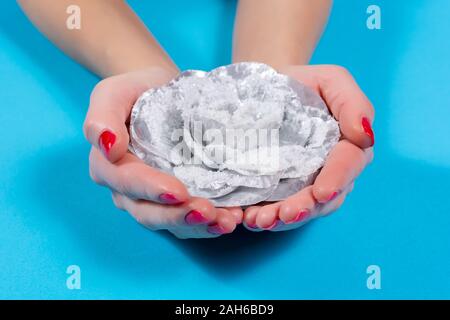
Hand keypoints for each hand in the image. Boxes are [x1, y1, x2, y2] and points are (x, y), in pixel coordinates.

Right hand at [83, 67, 242, 238]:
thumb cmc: (134, 91)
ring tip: (227, 221)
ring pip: (171, 222)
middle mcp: (128, 190)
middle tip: (210, 213)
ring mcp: (151, 199)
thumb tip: (108, 146)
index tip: (179, 192)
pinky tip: (232, 218)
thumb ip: (102, 117)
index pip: (128, 182)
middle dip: (179, 216)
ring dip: (199, 226)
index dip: (152, 189)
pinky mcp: (174, 201)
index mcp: (108, 167)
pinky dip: (209, 223)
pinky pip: (188, 219)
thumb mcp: (112, 94)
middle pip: (149, 213)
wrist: (158, 90)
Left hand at [242, 65, 374, 231]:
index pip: (348, 165)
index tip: (322, 191)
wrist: (267, 88)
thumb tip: (365, 135)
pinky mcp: (280, 189)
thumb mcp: (332, 81)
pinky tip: (248, 218)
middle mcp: (330, 171)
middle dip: (305, 208)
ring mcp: (305, 183)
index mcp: (348, 146)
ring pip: (301, 208)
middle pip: (325, 198)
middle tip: (284, 214)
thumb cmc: (304, 83)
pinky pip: (276, 207)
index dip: (337, 179)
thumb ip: (354, 104)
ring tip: (261, 221)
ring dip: (282, 219)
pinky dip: (264, 215)